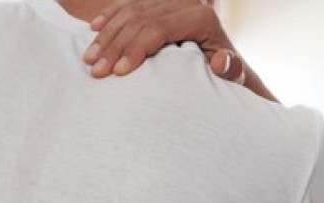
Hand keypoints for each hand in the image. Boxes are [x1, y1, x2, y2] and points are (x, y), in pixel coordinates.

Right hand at [85, 0, 244, 81]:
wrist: (224, 61)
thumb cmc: (226, 73)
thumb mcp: (234, 74)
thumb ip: (231, 69)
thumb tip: (221, 61)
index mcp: (201, 17)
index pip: (159, 28)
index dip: (136, 49)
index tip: (118, 73)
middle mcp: (185, 3)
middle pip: (140, 20)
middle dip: (115, 46)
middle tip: (96, 71)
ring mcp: (169, 1)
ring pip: (130, 11)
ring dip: (107, 35)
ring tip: (89, 59)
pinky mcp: (158, 3)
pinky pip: (129, 5)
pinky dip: (110, 17)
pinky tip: (94, 30)